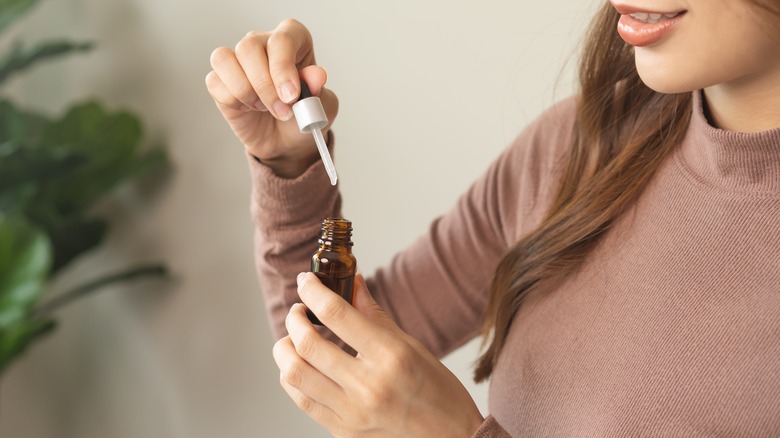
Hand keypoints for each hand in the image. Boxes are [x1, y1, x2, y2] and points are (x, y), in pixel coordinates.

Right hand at [205, 19, 338, 177]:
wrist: (287, 141)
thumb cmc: (304, 116)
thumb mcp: (322, 106)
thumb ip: (319, 90)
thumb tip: (317, 75)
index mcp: (292, 40)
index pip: (281, 39)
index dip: (283, 67)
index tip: (291, 96)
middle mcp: (262, 43)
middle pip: (249, 47)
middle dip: (265, 86)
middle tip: (282, 112)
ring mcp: (238, 60)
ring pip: (226, 60)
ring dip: (246, 92)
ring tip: (264, 108)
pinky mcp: (220, 79)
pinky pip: (215, 82)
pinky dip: (232, 101)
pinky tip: (248, 108)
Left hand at [273, 273, 483, 437]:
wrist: (451, 436)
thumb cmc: (437, 389)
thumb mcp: (410, 344)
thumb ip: (373, 314)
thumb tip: (352, 281)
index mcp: (390, 356)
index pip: (336, 314)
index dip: (313, 291)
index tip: (306, 281)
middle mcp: (368, 386)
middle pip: (307, 345)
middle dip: (294, 320)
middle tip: (299, 311)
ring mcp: (353, 413)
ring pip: (294, 375)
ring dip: (284, 349)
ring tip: (293, 338)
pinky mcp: (343, 431)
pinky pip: (302, 400)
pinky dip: (292, 377)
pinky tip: (300, 365)